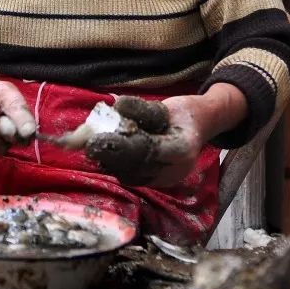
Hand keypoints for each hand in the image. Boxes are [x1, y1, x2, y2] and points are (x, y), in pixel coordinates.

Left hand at [86, 84, 246, 187]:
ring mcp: (165, 179)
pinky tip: (101, 154)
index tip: (97, 140)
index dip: (121, 146)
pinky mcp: (155, 183)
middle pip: (137, 167)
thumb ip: (142, 109)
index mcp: (182, 147)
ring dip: (109, 162)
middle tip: (88, 145)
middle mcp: (175, 169)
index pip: (148, 149)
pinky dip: (114, 165)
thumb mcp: (165, 106)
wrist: (201, 128)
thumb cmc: (183, 113)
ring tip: (90, 147)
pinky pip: (131, 177)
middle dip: (110, 156)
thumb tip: (116, 105)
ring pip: (131, 175)